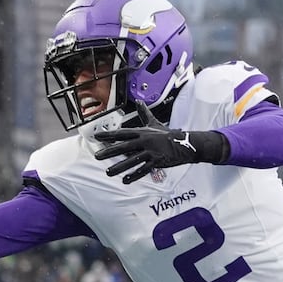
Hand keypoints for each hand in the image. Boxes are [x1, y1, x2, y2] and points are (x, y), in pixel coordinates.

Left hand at [92, 102, 226, 183]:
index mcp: (142, 132)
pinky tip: (125, 180)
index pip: (122, 133)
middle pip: (124, 146)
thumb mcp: (154, 122)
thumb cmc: (168, 134)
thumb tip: (139, 101)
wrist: (185, 143)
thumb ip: (144, 113)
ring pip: (132, 160)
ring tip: (109, 172)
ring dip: (119, 167)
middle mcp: (145, 141)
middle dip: (109, 152)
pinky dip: (134, 175)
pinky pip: (143, 169)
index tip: (97, 137)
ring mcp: (151, 152)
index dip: (109, 135)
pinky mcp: (157, 161)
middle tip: (97, 156)